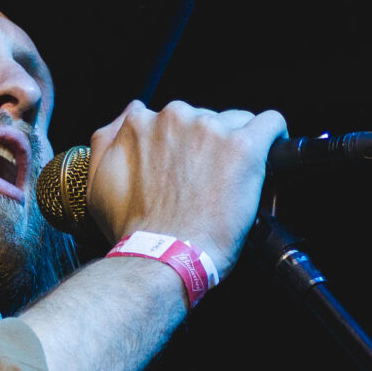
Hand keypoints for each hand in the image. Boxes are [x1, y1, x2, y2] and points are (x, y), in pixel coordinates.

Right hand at [80, 99, 287, 275]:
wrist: (162, 257)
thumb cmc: (134, 230)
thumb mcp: (98, 183)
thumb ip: (107, 139)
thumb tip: (131, 113)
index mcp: (142, 123)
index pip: (172, 118)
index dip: (183, 145)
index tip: (189, 169)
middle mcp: (175, 117)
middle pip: (205, 119)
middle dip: (209, 146)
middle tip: (209, 183)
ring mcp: (211, 130)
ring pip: (236, 121)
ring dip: (236, 146)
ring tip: (234, 182)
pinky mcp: (244, 147)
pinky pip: (271, 124)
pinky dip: (273, 137)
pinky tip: (271, 152)